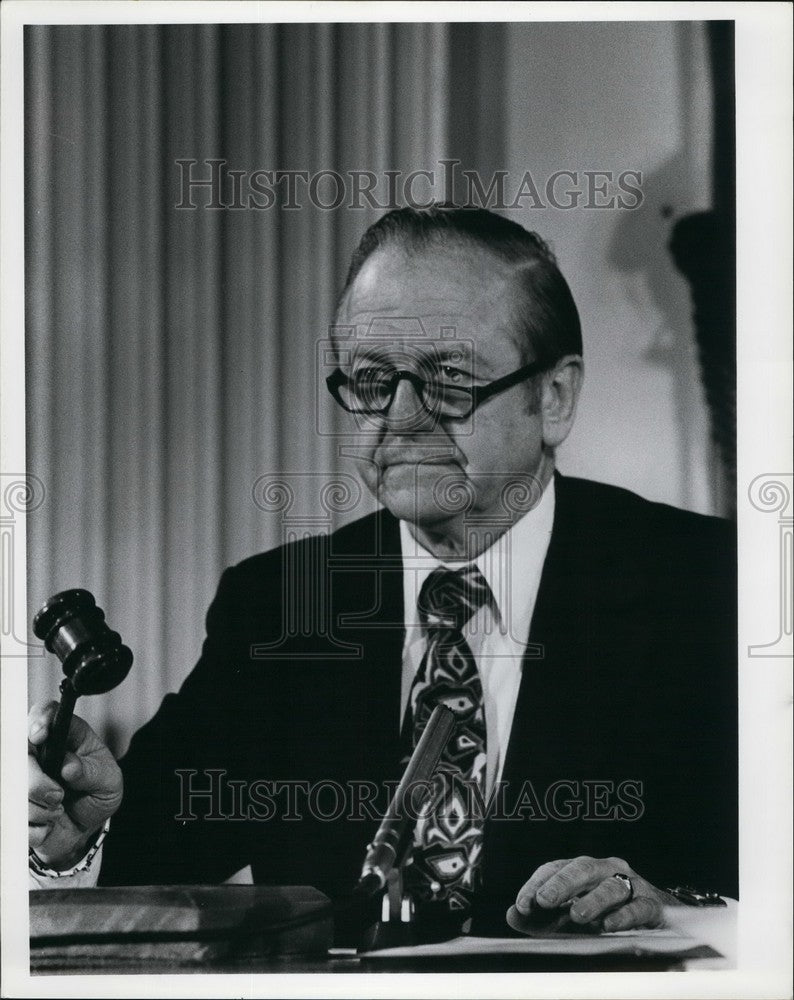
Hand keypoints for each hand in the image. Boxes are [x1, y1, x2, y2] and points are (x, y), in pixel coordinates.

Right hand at [28, 701, 122, 869]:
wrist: (89, 825)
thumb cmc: (99, 792)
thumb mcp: (109, 780)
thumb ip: (92, 772)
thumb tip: (69, 766)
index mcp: (65, 736)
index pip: (45, 714)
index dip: (38, 719)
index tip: (40, 735)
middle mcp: (39, 752)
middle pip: (20, 753)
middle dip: (35, 780)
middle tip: (59, 796)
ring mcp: (23, 779)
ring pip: (13, 789)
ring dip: (38, 808)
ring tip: (59, 811)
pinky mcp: (15, 807)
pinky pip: (14, 819)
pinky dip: (35, 829)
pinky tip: (48, 827)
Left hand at [515, 856, 679, 931]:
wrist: (655, 917)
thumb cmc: (603, 914)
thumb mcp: (568, 918)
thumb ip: (540, 918)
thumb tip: (511, 915)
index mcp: (581, 869)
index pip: (554, 869)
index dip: (536, 885)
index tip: (522, 905)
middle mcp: (605, 870)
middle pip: (582, 869)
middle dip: (561, 884)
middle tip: (544, 900)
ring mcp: (630, 884)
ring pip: (611, 886)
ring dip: (593, 900)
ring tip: (577, 915)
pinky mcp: (652, 904)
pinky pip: (638, 906)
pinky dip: (624, 915)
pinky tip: (609, 925)